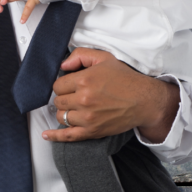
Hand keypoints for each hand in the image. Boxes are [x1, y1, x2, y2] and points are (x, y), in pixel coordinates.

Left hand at [43, 48, 179, 142]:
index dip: (64, 85)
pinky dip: (55, 136)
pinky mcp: (92, 131)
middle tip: (75, 95)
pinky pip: (68, 136)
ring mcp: (87, 117)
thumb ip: (80, 55)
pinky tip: (47, 135)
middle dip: (64, 98)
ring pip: (61, 116)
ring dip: (65, 112)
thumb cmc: (125, 78)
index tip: (71, 85)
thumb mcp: (103, 58)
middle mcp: (83, 99)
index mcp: (84, 80)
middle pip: (58, 101)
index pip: (58, 85)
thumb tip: (62, 65)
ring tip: (75, 108)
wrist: (144, 100)